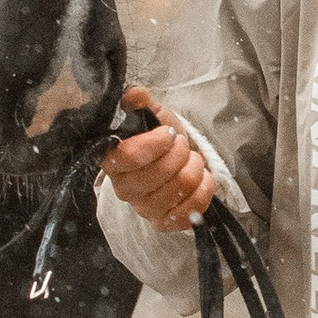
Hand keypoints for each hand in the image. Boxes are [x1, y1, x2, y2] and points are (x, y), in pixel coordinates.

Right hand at [100, 82, 215, 233]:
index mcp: (114, 161)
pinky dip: (204, 190)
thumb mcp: (152, 114)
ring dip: (195, 168)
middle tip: (183, 145)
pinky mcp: (163, 222)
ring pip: (179, 188)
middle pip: (159, 173)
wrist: (175, 160)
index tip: (170, 133)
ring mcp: (143, 209)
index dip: (155, 143)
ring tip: (192, 160)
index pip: (129, 156)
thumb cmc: (161, 138)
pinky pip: (190, 211)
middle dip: (180, 153)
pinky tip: (202, 179)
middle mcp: (124, 189)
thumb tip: (134, 94)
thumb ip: (141, 102)